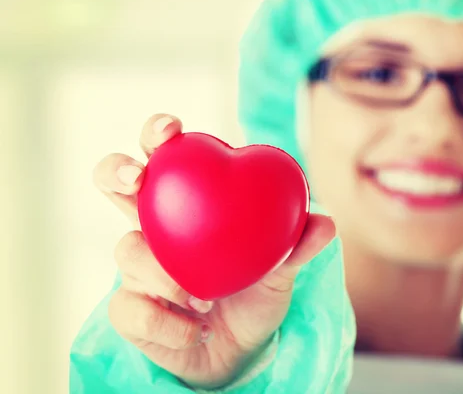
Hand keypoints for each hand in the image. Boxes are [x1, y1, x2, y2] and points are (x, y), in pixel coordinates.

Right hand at [93, 114, 334, 388]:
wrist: (239, 352)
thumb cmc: (254, 296)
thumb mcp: (280, 272)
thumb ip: (296, 247)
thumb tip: (325, 223)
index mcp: (187, 205)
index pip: (165, 157)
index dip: (158, 134)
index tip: (170, 131)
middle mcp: (153, 228)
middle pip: (114, 181)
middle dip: (116, 170)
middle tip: (137, 180)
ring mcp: (135, 268)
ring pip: (127, 252)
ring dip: (165, 276)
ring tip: (204, 299)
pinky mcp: (128, 310)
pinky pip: (132, 310)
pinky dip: (169, 324)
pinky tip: (195, 332)